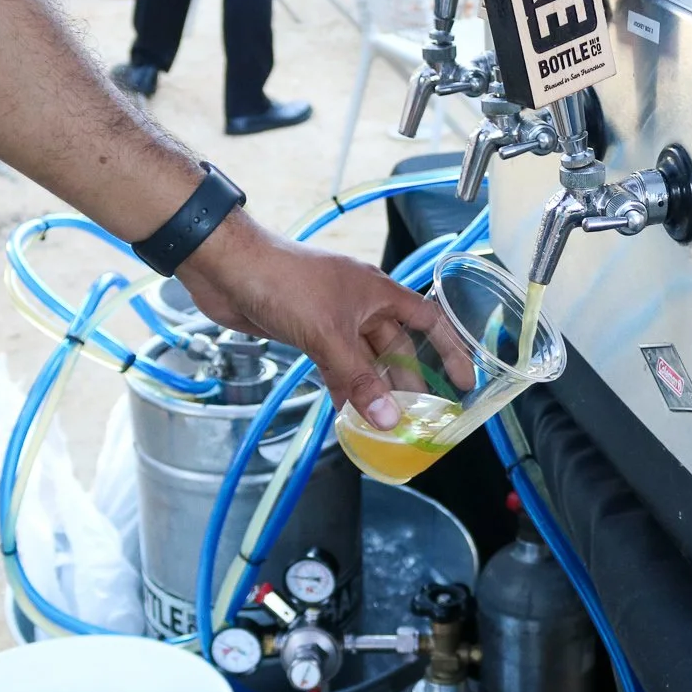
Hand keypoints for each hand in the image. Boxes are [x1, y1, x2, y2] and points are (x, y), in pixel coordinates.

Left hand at [176, 213, 441, 430]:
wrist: (229, 268)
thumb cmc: (283, 281)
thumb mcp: (328, 335)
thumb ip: (358, 379)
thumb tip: (388, 418)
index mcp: (378, 293)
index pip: (429, 321)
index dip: (450, 349)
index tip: (462, 380)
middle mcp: (361, 304)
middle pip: (396, 347)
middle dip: (407, 382)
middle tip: (417, 417)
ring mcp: (333, 317)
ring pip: (364, 359)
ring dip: (372, 389)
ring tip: (384, 423)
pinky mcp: (307, 330)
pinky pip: (336, 363)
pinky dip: (343, 386)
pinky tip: (346, 411)